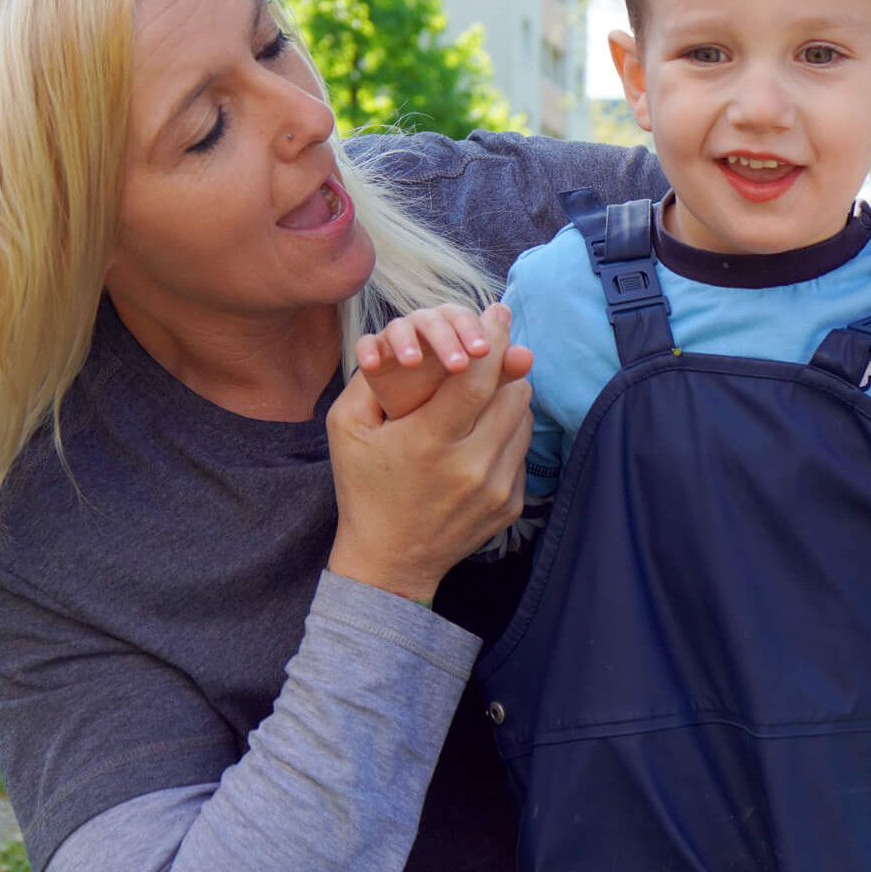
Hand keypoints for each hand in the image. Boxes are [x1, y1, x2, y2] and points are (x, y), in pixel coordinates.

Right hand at [326, 304, 535, 602]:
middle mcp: (469, 466)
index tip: (497, 311)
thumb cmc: (363, 488)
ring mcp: (494, 488)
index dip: (493, 338)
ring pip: (523, 418)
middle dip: (504, 363)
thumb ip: (370, 378)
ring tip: (488, 386)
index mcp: (428, 442)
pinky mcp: (510, 504)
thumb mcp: (346, 429)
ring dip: (510, 394)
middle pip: (512, 392)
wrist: (389, 560)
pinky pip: (522, 449)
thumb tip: (404, 339)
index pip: (478, 378)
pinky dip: (509, 430)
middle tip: (494, 346)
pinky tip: (486, 427)